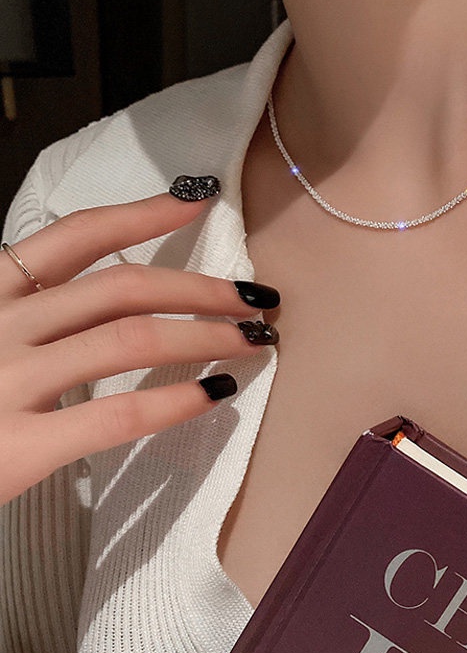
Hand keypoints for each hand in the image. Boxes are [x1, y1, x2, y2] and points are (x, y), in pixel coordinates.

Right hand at [0, 188, 279, 503]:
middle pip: (120, 288)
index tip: (196, 204)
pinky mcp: (11, 449)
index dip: (140, 214)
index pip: (71, 237)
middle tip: (255, 298)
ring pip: (128, 340)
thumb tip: (109, 295)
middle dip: (200, 287)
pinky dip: (176, 402)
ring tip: (254, 340)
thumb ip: (24, 313)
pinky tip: (216, 395)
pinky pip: (114, 417)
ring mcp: (2, 384)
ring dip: (206, 334)